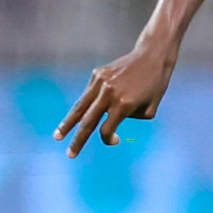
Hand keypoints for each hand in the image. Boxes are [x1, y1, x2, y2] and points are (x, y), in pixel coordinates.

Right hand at [56, 42, 176, 156]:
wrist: (152, 56)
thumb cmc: (155, 86)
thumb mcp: (148, 110)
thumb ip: (128, 119)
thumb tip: (109, 122)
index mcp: (124, 105)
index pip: (106, 130)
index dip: (109, 139)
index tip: (116, 140)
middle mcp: (109, 93)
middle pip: (88, 123)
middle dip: (78, 141)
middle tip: (69, 155)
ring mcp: (101, 82)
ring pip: (80, 107)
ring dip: (68, 124)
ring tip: (57, 136)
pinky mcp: (97, 74)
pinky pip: (89, 94)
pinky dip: (84, 105)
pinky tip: (80, 114)